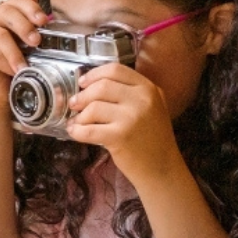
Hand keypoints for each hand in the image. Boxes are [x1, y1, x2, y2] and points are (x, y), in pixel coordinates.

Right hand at [0, 0, 46, 109]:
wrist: (2, 94)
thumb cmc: (16, 63)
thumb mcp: (28, 40)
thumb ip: (29, 16)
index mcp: (3, 13)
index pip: (16, 0)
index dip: (30, 7)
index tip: (43, 20)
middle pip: (6, 13)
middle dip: (24, 26)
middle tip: (36, 41)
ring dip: (16, 50)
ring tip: (27, 62)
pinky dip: (7, 63)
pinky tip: (15, 71)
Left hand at [67, 64, 184, 185]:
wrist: (162, 168)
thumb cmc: (153, 138)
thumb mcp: (152, 106)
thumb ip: (131, 92)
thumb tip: (93, 85)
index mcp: (148, 88)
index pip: (115, 70)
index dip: (94, 74)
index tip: (83, 82)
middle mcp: (142, 100)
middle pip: (101, 86)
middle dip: (82, 95)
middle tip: (74, 104)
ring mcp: (131, 118)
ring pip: (93, 107)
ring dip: (79, 116)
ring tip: (77, 122)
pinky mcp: (120, 137)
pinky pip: (88, 130)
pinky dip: (76, 131)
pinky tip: (75, 132)